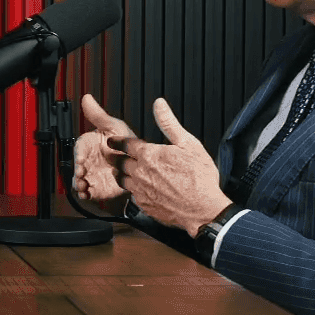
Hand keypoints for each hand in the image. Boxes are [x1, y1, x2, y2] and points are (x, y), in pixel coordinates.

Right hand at [73, 93, 136, 212]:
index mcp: (89, 146)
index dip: (79, 157)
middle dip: (77, 174)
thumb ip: (98, 115)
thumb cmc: (126, 143)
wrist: (139, 164)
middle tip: (82, 176)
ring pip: (80, 182)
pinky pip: (89, 193)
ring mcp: (93, 175)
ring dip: (80, 185)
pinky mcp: (98, 188)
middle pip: (77, 168)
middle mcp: (89, 161)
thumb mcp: (113, 126)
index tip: (81, 163)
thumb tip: (87, 98)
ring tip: (84, 187)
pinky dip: (86, 195)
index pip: (79, 151)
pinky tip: (89, 194)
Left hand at [105, 99, 231, 236]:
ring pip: (122, 180)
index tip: (111, 141)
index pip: (125, 144)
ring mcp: (141, 190)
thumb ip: (169, 123)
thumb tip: (159, 105)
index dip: (117, 141)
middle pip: (119, 163)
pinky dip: (132, 190)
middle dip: (114, 158)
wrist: (203, 209)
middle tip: (110, 156)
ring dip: (120, 174)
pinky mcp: (144, 205)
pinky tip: (136, 189)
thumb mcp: (188, 143)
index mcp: (149, 155)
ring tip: (119, 172)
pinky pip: (132, 196)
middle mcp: (140, 172)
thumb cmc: (199, 178)